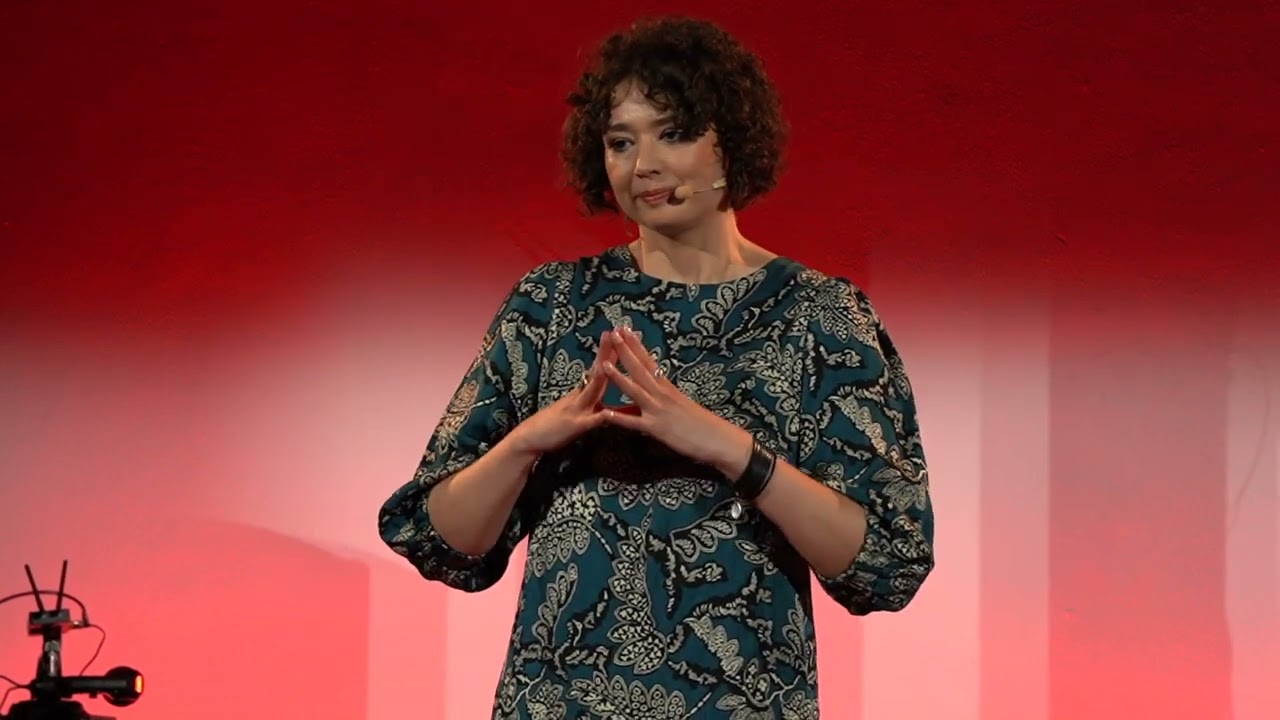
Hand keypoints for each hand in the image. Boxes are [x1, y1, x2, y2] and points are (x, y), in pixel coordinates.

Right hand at [506, 330, 616, 455]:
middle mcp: (580, 397)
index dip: (610, 353)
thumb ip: (587, 400)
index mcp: (582, 393)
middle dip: (609, 352)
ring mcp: (578, 409)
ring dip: (603, 372)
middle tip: (619, 332)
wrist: (528, 439)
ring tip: (612, 356)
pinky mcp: (575, 426)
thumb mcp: (572, 409)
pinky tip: (610, 413)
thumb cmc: (551, 426)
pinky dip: (601, 416)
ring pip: (593, 389)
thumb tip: (603, 392)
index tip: (621, 336)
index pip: (599, 369)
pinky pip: (590, 421)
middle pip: (598, 372)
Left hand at [599, 326, 752, 477]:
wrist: (718, 439)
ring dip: (618, 377)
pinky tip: (605, 413)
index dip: (636, 345)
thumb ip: (664, 396)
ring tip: (603, 364)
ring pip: (635, 391)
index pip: (649, 361)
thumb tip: (653, 388)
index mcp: (667, 387)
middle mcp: (662, 394)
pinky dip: (620, 419)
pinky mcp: (657, 429)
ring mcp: (658, 410)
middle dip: (625, 351)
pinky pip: (635, 423)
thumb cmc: (702, 424)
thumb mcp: (681, 404)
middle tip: (613, 332)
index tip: (624, 329)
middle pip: (640, 369)